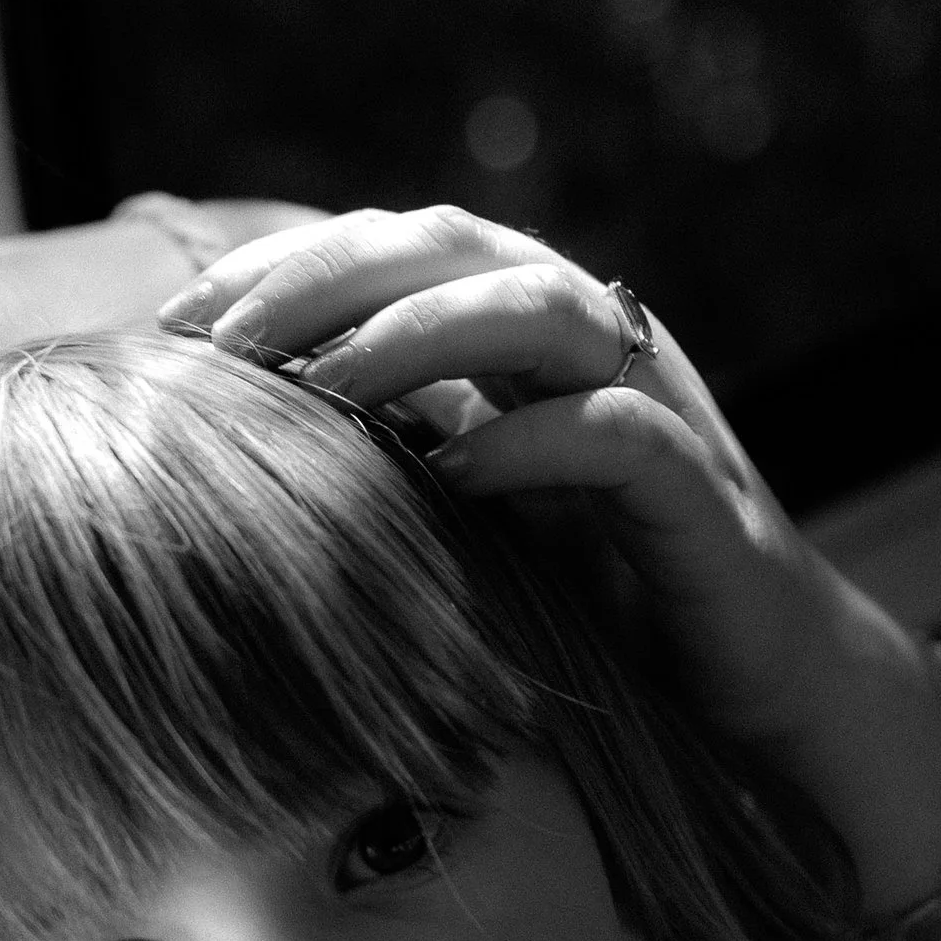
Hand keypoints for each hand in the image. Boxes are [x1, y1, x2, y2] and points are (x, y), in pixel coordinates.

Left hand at [158, 204, 846, 745]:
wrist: (760, 695)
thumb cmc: (603, 607)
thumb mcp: (471, 512)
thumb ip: (393, 448)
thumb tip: (234, 431)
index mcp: (534, 334)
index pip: (399, 244)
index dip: (288, 263)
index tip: (180, 322)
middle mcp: (600, 345)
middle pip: (459, 245)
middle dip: (331, 276)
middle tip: (227, 342)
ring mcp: (661, 410)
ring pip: (541, 308)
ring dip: (421, 334)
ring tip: (323, 388)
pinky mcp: (705, 498)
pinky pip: (620, 436)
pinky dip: (532, 443)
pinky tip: (453, 475)